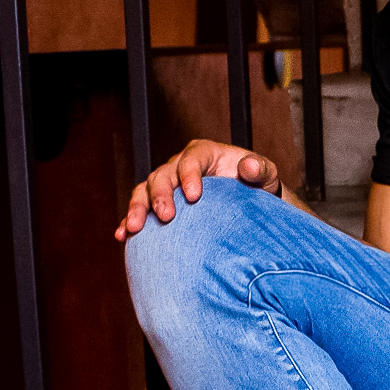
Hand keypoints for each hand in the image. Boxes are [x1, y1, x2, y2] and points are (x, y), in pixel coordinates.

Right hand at [115, 139, 281, 239]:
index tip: (194, 197)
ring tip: (135, 228)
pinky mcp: (160, 204)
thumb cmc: (257, 185)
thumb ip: (259, 168)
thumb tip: (247, 166)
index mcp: (203, 153)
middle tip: (166, 216)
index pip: (191, 159)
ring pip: (145, 191)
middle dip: (161, 195)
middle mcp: (180, 166)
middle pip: (162, 175)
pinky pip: (141, 210)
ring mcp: (168, 185)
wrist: (250, 203)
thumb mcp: (266, 174)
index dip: (189, 175)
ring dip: (137, 208)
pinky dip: (129, 222)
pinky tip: (123, 236)